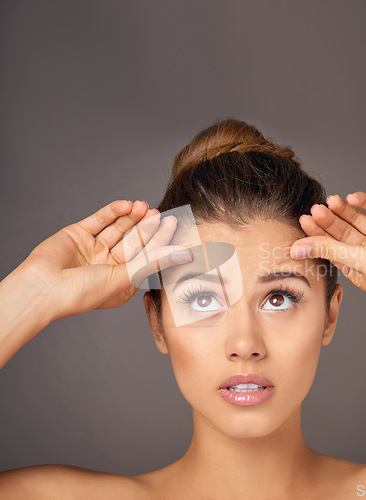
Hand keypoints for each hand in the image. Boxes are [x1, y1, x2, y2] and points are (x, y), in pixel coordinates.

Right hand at [15, 200, 192, 320]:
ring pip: (117, 228)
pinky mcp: (78, 235)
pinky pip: (99, 220)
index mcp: (120, 280)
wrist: (43, 288)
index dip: (159, 240)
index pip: (145, 256)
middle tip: (157, 212)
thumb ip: (154, 262)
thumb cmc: (83, 292)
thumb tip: (184, 254)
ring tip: (143, 205)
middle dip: (145, 226)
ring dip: (130, 217)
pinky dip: (113, 212)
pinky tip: (126, 205)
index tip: (172, 224)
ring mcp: (92, 249)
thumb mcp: (125, 278)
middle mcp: (108, 265)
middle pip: (133, 241)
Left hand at [290, 192, 365, 293]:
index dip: (317, 235)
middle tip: (314, 208)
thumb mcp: (357, 259)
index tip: (303, 220)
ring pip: (357, 220)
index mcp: (359, 269)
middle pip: (342, 233)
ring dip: (343, 210)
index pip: (331, 249)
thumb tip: (295, 249)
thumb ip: (326, 249)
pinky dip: (364, 202)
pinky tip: (351, 198)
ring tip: (330, 200)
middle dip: (328, 221)